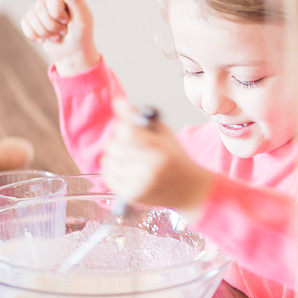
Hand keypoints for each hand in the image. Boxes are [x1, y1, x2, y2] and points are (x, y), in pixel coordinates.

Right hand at [20, 0, 100, 75]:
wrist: (73, 53)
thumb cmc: (81, 35)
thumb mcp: (84, 19)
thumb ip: (76, 0)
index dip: (58, 14)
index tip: (68, 21)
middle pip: (40, 9)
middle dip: (52, 26)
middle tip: (64, 31)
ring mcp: (39, 8)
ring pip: (32, 18)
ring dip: (46, 33)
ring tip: (57, 35)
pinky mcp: (31, 19)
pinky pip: (25, 25)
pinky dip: (36, 36)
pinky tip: (45, 39)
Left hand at [101, 99, 214, 215]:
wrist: (189, 190)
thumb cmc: (176, 159)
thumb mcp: (164, 134)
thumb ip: (139, 118)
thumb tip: (117, 102)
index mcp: (160, 149)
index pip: (126, 131)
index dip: (123, 128)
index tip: (129, 131)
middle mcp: (150, 168)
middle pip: (114, 146)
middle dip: (117, 142)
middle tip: (129, 145)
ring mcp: (140, 184)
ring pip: (108, 161)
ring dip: (114, 157)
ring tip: (128, 159)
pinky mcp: (132, 196)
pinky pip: (108, 177)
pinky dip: (113, 171)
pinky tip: (126, 170)